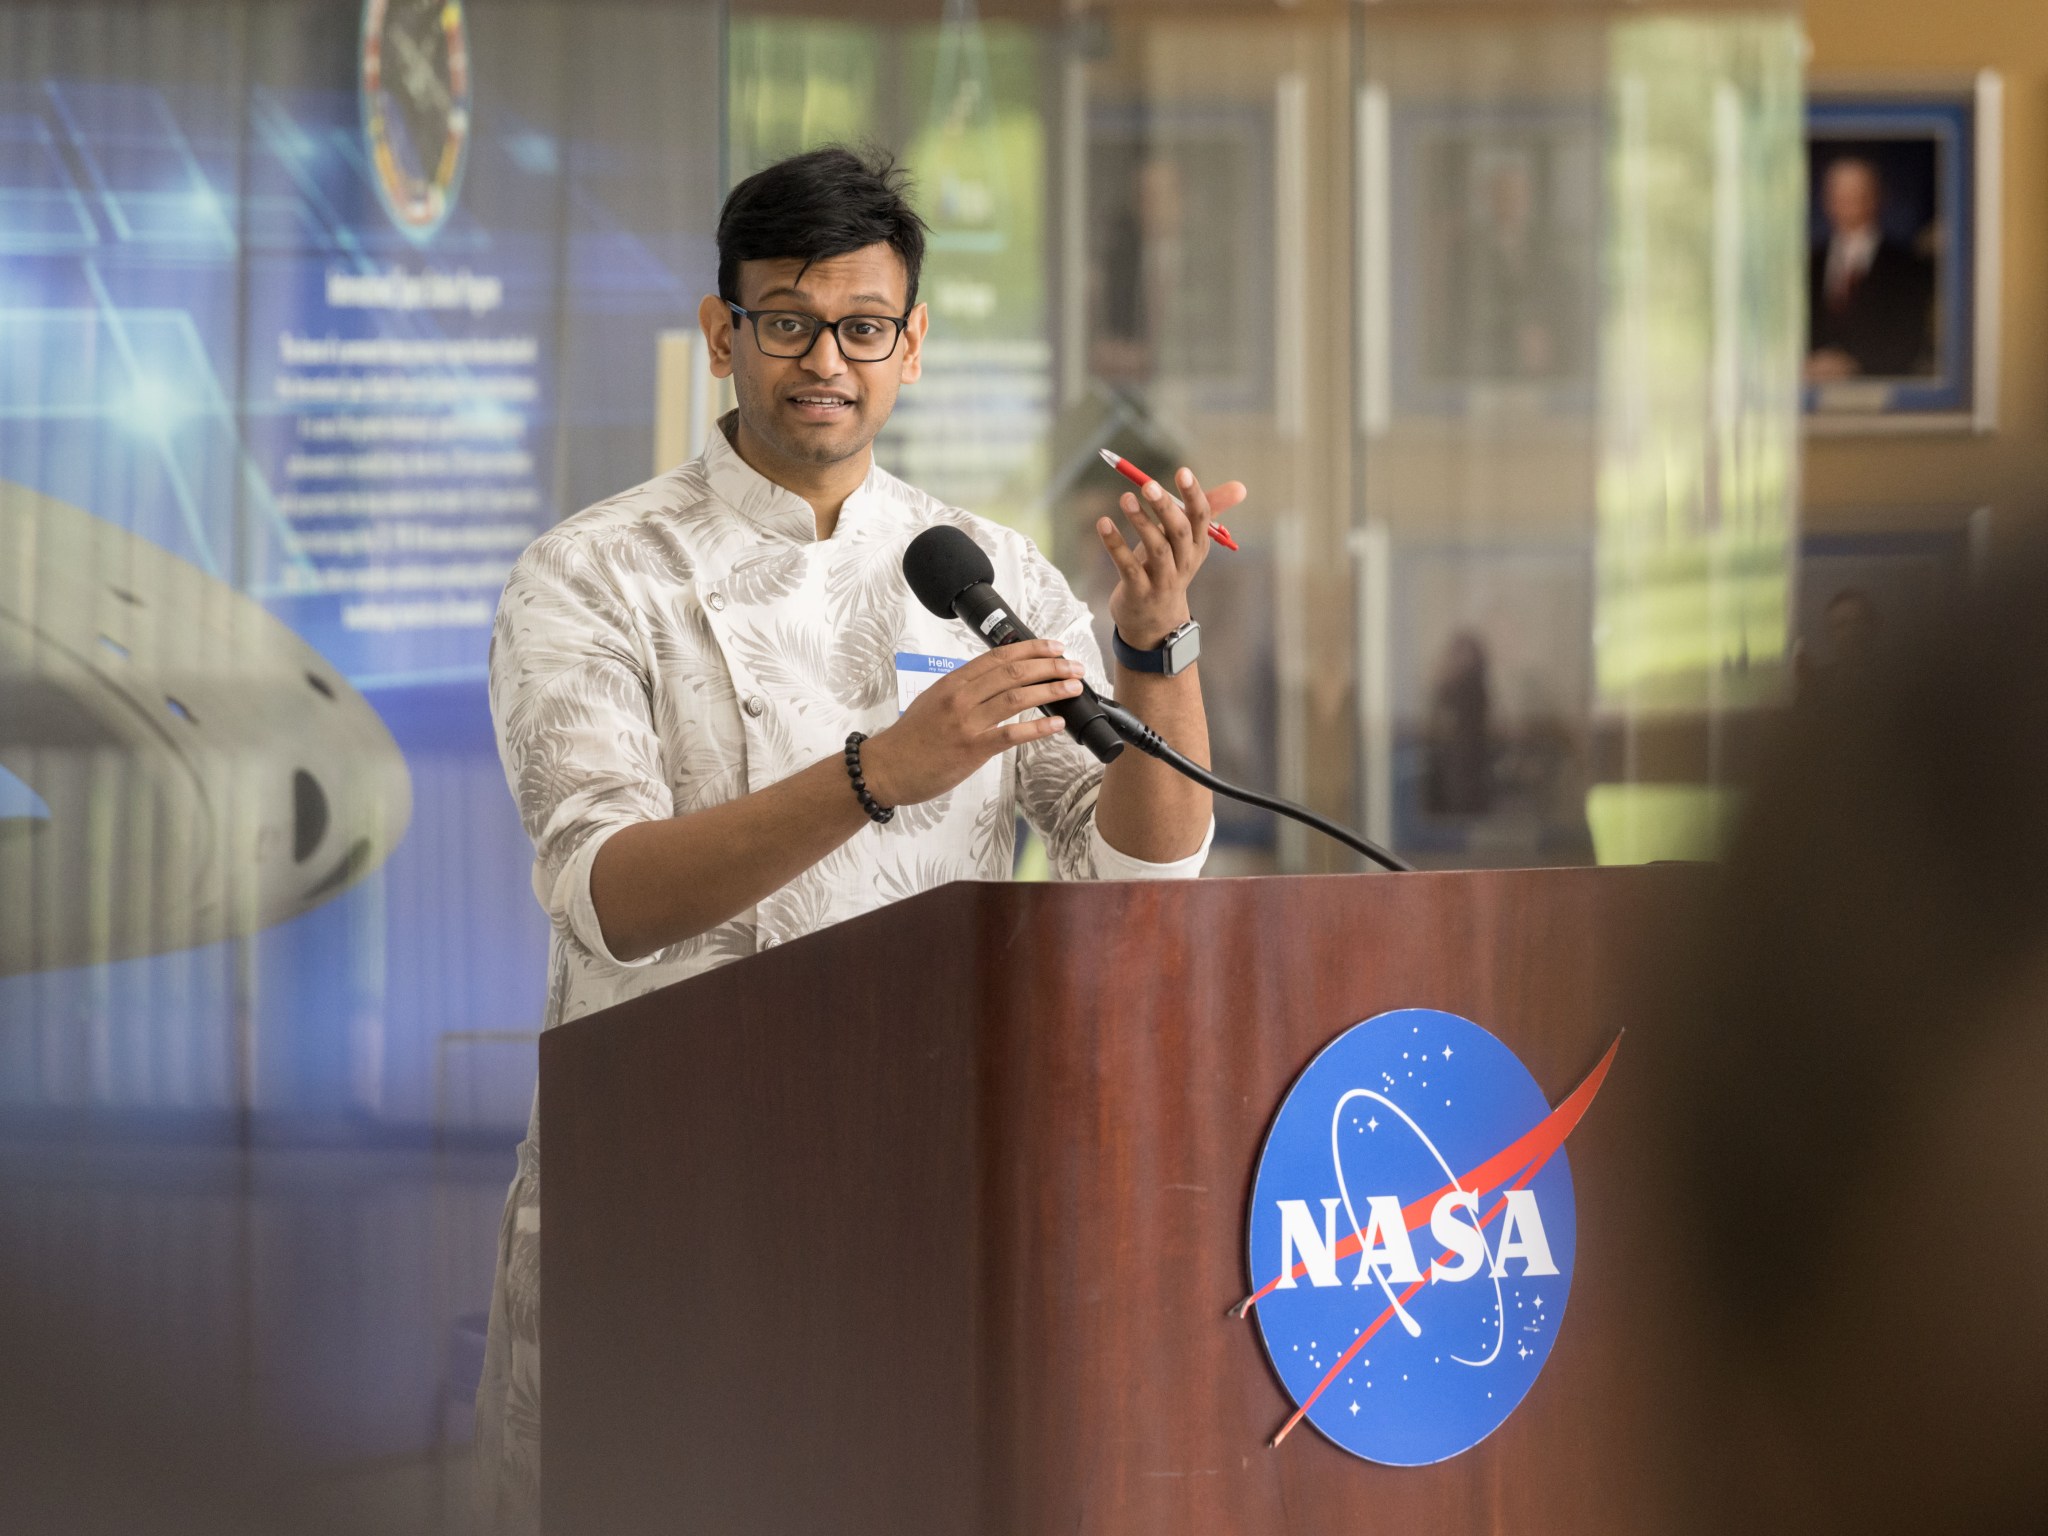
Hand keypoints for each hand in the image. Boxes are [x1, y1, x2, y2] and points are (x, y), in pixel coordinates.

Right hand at [859, 639, 1085, 806]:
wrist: (886, 767)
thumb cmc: (911, 737)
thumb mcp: (933, 700)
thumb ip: (964, 689)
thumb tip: (996, 682)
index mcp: (953, 681)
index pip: (998, 657)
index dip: (1031, 649)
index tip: (1055, 646)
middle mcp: (961, 697)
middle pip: (1013, 672)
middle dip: (1049, 666)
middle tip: (1073, 665)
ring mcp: (966, 722)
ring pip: (1016, 697)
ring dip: (1050, 690)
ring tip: (1073, 687)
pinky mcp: (971, 749)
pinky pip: (1010, 734)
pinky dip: (1037, 728)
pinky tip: (1057, 724)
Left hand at [1097, 467, 1247, 647]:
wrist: (1155, 622)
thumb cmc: (1169, 569)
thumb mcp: (1187, 542)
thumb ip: (1207, 510)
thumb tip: (1241, 487)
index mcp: (1197, 546)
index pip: (1200, 517)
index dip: (1193, 494)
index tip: (1183, 471)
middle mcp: (1184, 562)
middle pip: (1178, 532)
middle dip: (1165, 507)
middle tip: (1147, 484)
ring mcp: (1163, 579)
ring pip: (1156, 548)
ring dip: (1140, 522)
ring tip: (1125, 498)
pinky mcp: (1139, 591)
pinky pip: (1128, 566)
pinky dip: (1115, 544)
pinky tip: (1103, 523)